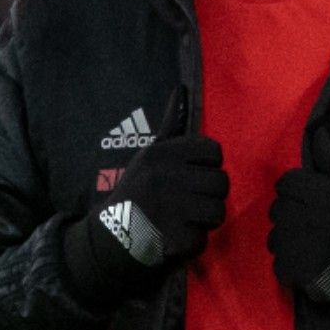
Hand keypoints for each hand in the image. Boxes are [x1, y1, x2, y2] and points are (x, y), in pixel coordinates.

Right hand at [63, 88, 227, 305]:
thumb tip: (180, 88)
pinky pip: (204, 237)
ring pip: (218, 210)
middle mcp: (165, 178)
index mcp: (162, 154)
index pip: (214, 152)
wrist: (108, 238)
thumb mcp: (148, 155)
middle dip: (208, 196)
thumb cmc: (135, 192)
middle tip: (187, 203)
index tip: (190, 177)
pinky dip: (192, 242)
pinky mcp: (175, 239)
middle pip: (221, 183)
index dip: (206, 166)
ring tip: (182, 219)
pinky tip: (173, 238)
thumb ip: (171, 125)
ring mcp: (171, 209)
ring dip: (204, 220)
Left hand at [268, 132, 329, 329]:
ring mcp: (294, 246)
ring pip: (276, 239)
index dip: (300, 192)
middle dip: (294, 217)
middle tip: (321, 230)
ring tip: (318, 252)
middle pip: (278, 210)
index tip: (318, 205)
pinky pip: (280, 266)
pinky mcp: (294, 274)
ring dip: (291, 243)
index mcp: (317, 191)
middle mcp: (301, 215)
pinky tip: (316, 270)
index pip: (286, 183)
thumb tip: (317, 133)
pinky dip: (294, 270)